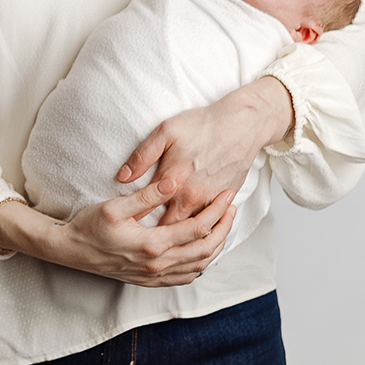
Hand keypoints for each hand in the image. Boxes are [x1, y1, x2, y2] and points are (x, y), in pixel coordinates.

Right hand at [0, 181, 237, 286]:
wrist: (71, 252)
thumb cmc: (90, 226)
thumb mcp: (115, 206)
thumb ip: (147, 195)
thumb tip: (174, 180)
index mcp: (153, 244)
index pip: (198, 228)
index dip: (217, 210)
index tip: (227, 194)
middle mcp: (158, 264)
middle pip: (206, 249)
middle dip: (224, 227)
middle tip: (232, 207)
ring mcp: (155, 276)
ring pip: (199, 265)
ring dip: (217, 246)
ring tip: (224, 225)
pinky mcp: (150, 281)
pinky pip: (186, 277)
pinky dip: (202, 263)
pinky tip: (204, 251)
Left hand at [116, 76, 294, 224]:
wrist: (242, 124)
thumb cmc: (202, 125)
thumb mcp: (166, 131)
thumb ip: (142, 156)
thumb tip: (122, 177)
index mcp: (172, 182)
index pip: (147, 214)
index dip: (136, 223)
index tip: (126, 228)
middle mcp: (191, 197)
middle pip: (169, 229)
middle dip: (157, 236)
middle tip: (144, 239)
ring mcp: (210, 201)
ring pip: (190, 231)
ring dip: (179, 235)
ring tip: (165, 240)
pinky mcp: (224, 201)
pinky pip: (210, 224)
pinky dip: (199, 228)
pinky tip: (190, 230)